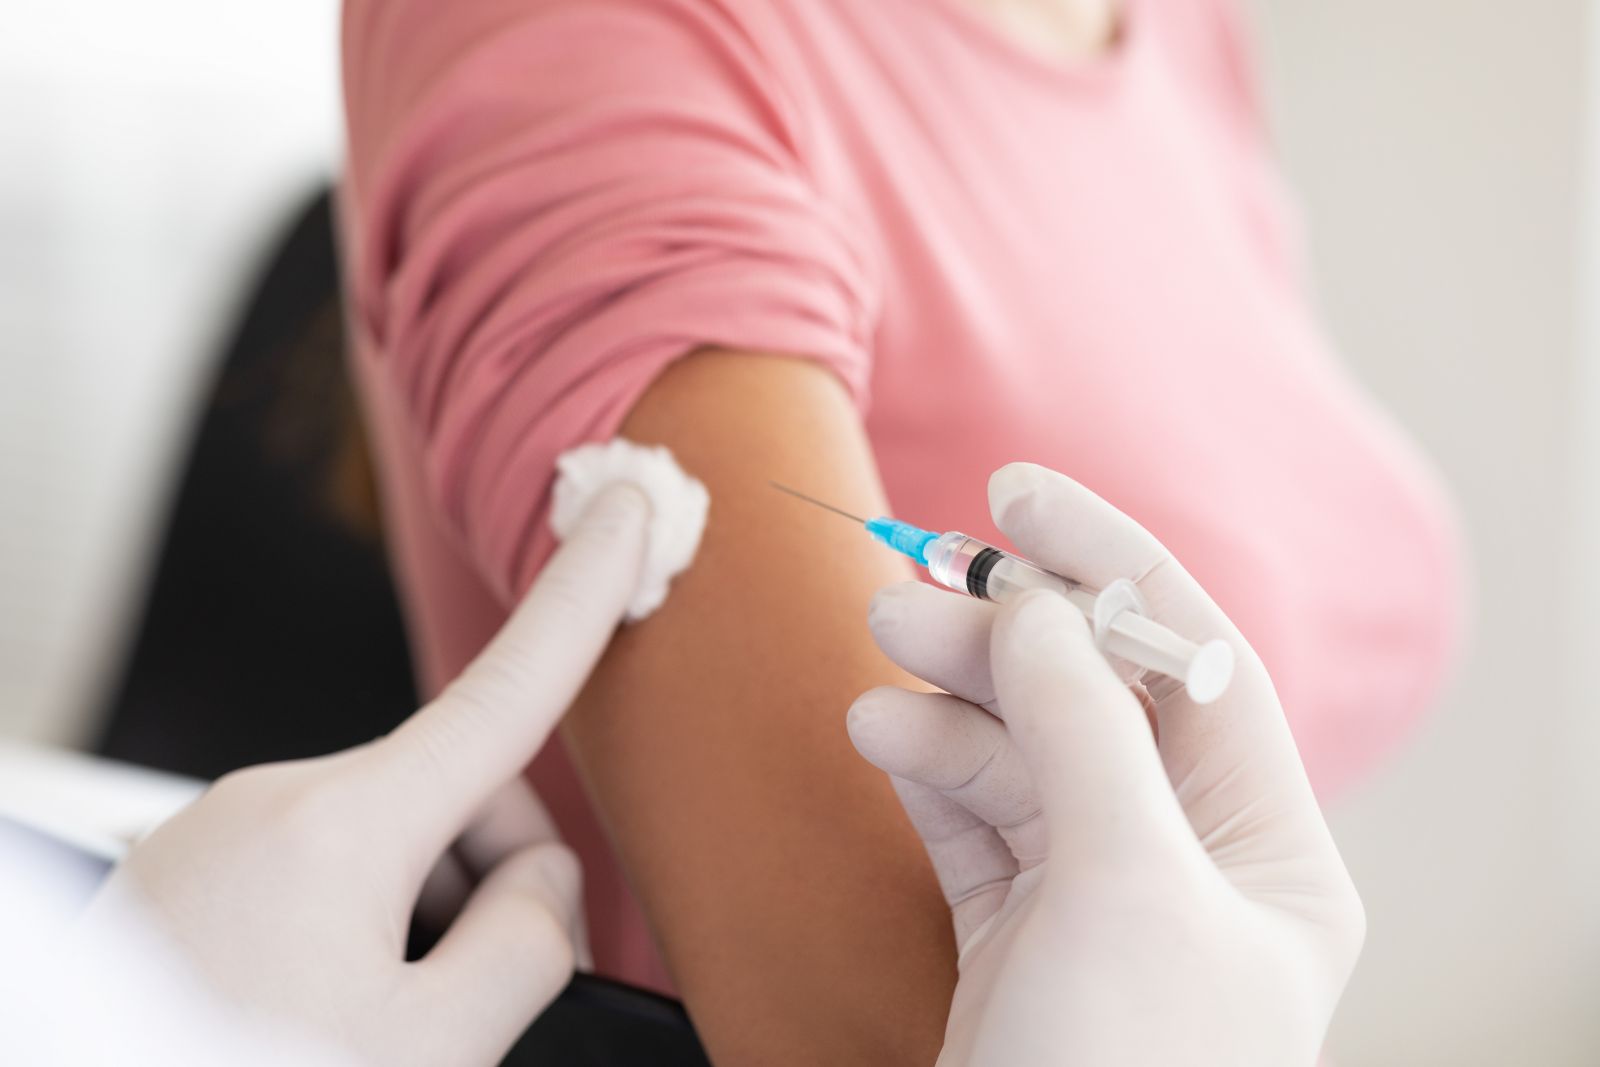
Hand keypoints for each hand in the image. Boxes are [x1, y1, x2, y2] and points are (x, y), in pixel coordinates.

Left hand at [78, 485, 650, 1066]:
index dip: (584, 594)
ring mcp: (216, 840)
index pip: (504, 692)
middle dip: (496, 888)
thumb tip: (537, 891)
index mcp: (335, 827)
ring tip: (377, 1028)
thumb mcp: (428, 1049)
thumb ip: (526, 946)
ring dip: (421, 925)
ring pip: (391, 845)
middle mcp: (268, 806)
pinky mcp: (185, 881)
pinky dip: (354, 935)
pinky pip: (319, 875)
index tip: (623, 511)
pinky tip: (322, 1016)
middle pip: (458, 799)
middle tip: (476, 1009)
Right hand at [848, 463, 1364, 1066]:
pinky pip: (971, 818)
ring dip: (947, 701)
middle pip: (1092, 700)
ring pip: (1021, 755)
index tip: (1021, 494)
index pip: (1193, 663)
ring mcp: (1096, 899)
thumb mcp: (1122, 885)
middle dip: (1002, 636)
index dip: (1111, 565)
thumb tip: (1037, 604)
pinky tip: (880, 735)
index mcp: (1267, 855)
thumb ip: (1082, 726)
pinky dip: (925, 769)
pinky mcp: (1016, 934)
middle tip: (909, 590)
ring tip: (877, 667)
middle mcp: (1188, 867)